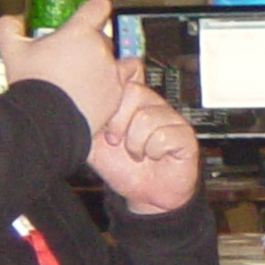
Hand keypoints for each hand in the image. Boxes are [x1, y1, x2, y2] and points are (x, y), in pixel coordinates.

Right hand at [0, 0, 123, 138]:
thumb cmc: (31, 85)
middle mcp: (100, 49)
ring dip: (106, 64)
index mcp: (79, 32)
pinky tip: (94, 92)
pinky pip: (122, 84)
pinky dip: (110, 86)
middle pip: (104, 37)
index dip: (95, 7)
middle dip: (90, 44)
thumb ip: (8, 27)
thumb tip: (15, 20)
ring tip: (89, 75)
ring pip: (116, 60)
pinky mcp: (117, 94)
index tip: (92, 12)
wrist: (44, 121)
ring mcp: (111, 72)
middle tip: (72, 57)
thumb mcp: (11, 50)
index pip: (98, 6)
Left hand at [88, 78, 200, 213]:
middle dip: (118, 121)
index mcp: (132, 101)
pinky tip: (155, 156)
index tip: (106, 116)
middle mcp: (153, 104)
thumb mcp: (94, 141)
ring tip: (137, 153)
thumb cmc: (123, 167)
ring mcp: (171, 118)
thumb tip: (78, 99)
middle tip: (117, 140)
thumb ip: (88, 118)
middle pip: (134, 91)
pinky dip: (153, 151)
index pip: (129, 70)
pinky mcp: (185, 135)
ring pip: (147, 117)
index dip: (115, 88)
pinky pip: (163, 135)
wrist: (146, 194)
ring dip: (135, 143)